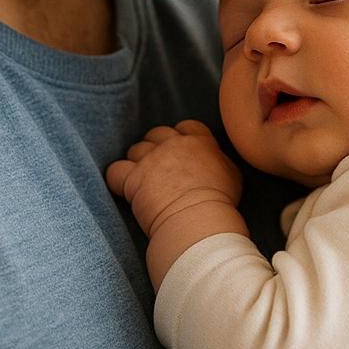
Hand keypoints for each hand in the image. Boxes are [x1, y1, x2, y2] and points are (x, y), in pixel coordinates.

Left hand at [106, 120, 242, 238]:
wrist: (199, 221)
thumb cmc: (220, 203)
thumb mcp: (232, 174)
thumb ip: (219, 159)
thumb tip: (214, 157)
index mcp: (198, 141)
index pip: (185, 127)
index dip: (180, 139)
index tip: (180, 155)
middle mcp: (173, 145)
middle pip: (156, 135)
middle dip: (156, 149)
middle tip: (159, 170)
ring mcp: (151, 160)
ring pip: (135, 150)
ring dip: (137, 164)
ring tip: (143, 183)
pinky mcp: (133, 179)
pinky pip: (115, 171)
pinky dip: (118, 179)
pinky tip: (124, 189)